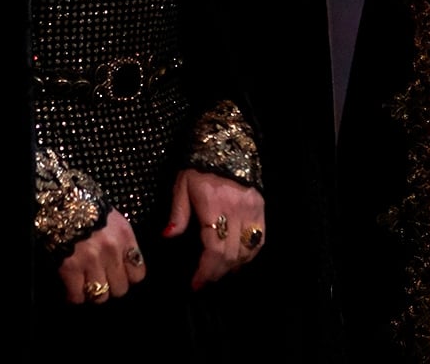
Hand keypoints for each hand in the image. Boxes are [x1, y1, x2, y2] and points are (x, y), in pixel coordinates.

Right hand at [57, 214, 146, 304]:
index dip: (128, 277)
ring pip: (100, 296)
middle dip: (111, 287)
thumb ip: (121, 242)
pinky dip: (74, 295)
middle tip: (102, 281)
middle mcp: (111, 251)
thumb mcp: (113, 220)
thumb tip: (124, 263)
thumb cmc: (86, 206)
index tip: (120, 276)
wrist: (58, 199)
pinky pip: (77, 295)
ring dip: (93, 293)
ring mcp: (91, 261)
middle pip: (120, 289)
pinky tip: (72, 288)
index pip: (138, 274)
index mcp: (124, 237)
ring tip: (86, 286)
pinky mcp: (70, 268)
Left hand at [164, 168, 265, 290]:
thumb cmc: (199, 166)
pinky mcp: (261, 208)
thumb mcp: (182, 185)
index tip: (196, 284)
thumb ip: (178, 213)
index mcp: (214, 206)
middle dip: (217, 273)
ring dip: (234, 266)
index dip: (206, 271)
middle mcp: (237, 211)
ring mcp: (252, 210)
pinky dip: (250, 254)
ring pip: (248, 249)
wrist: (227, 143)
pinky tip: (239, 260)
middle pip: (231, 254)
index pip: (214, 249)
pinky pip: (260, 238)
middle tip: (205, 282)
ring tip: (220, 273)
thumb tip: (168, 236)